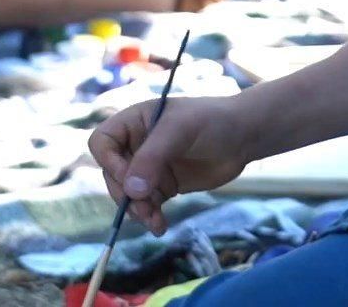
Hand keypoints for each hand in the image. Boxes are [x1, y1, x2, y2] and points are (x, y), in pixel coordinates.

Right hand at [86, 95, 256, 234]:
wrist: (244, 137)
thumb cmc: (212, 121)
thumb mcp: (181, 131)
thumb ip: (153, 157)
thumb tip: (130, 190)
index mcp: (134, 122)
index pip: (102, 142)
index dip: (109, 162)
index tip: (127, 178)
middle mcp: (136, 145)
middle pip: (112, 174)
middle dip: (125, 194)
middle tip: (145, 207)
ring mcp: (149, 167)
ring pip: (128, 194)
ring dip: (137, 210)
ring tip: (155, 221)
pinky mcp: (163, 186)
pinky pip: (146, 205)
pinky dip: (150, 217)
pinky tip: (160, 226)